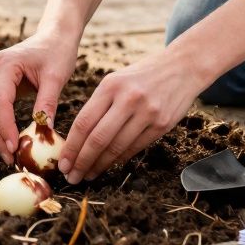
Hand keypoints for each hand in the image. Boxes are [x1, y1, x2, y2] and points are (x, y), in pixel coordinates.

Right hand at [0, 30, 77, 164]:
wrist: (54, 37)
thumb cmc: (57, 53)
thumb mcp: (57, 77)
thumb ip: (47, 103)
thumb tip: (43, 131)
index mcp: (5, 63)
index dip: (5, 128)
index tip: (15, 148)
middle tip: (10, 158)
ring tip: (9, 153)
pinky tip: (8, 140)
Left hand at [59, 49, 201, 183]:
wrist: (182, 67)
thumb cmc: (142, 76)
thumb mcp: (116, 80)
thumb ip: (99, 105)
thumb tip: (77, 139)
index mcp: (110, 85)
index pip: (84, 122)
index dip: (71, 147)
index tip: (62, 163)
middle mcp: (128, 99)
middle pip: (98, 139)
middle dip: (82, 162)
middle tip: (71, 177)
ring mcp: (147, 112)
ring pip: (117, 147)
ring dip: (100, 165)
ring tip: (88, 175)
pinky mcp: (162, 124)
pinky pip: (135, 148)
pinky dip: (119, 159)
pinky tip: (109, 165)